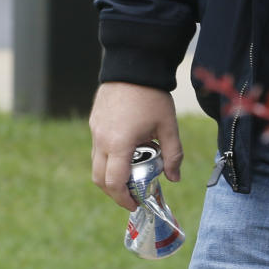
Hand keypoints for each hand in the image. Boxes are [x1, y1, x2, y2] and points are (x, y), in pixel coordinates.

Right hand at [89, 82, 182, 211]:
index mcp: (119, 144)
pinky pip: (96, 147)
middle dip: (115, 191)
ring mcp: (94, 130)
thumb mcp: (168, 125)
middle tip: (132, 193)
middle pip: (100, 179)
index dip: (124, 198)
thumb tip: (174, 178)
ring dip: (111, 173)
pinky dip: (108, 157)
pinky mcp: (94, 121)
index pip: (115, 183)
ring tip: (133, 170)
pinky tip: (127, 149)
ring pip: (96, 163)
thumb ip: (172, 154)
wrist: (135, 64)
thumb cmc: (152, 95)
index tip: (135, 203)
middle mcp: (101, 140)